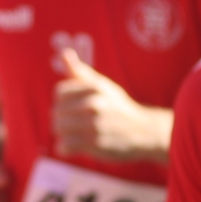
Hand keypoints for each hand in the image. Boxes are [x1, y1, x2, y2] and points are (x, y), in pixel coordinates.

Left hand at [51, 48, 173, 161]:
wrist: (143, 131)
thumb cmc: (117, 106)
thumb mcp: (102, 85)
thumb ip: (79, 71)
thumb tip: (64, 53)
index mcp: (94, 87)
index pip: (60, 93)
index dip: (64, 101)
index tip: (75, 105)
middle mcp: (94, 104)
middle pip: (56, 112)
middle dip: (62, 119)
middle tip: (75, 123)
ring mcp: (95, 125)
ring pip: (58, 129)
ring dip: (63, 134)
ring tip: (74, 134)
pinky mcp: (96, 144)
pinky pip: (65, 146)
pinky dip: (65, 148)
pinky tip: (73, 146)